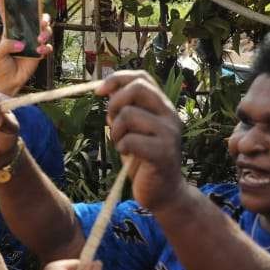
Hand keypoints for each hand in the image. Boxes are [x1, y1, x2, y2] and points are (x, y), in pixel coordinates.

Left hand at [0, 0, 53, 96]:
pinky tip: (40, 51)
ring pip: (45, 28)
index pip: (7, 11)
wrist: (10, 80)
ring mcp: (34, 40)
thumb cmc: (2, 64)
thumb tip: (21, 44)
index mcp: (11, 29)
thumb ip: (6, 46)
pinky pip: (48, 46)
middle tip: (40, 20)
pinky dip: (46, 48)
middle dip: (40, 14)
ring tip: (40, 39)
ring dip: (46, 31)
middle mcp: (24, 31)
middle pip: (35, 15)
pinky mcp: (40, 52)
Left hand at [96, 71, 185, 211]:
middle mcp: (170, 116)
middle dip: (115, 103)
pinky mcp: (163, 153)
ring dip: (116, 131)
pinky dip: (121, 147)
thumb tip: (106, 90)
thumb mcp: (132, 129)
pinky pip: (130, 140)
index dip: (117, 78)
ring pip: (128, 114)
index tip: (99, 92)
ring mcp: (169, 134)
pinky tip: (127, 156)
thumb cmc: (144, 159)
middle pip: (137, 88)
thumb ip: (125, 109)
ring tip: (122, 144)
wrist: (163, 192)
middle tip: (112, 123)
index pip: (142, 77)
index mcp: (163, 107)